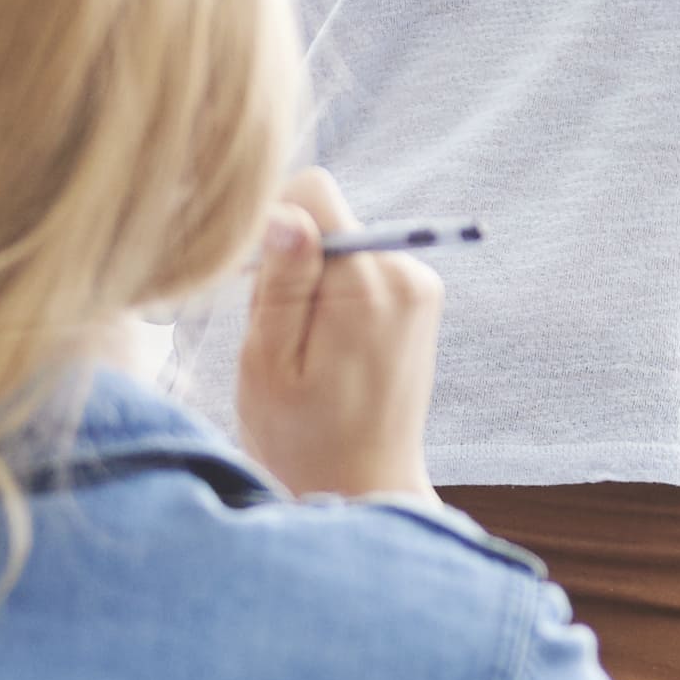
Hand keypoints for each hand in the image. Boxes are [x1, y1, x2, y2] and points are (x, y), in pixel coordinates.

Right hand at [236, 168, 442, 500]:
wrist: (363, 488)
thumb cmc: (303, 439)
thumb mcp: (269, 363)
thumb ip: (279, 284)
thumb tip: (287, 215)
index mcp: (369, 284)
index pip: (313, 191)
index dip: (272, 227)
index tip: (261, 287)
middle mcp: (407, 273)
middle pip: (326, 219)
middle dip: (291, 266)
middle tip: (283, 338)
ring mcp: (419, 287)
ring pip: (339, 246)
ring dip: (310, 288)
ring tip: (306, 354)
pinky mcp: (417, 301)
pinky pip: (359, 271)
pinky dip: (333, 301)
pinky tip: (327, 354)